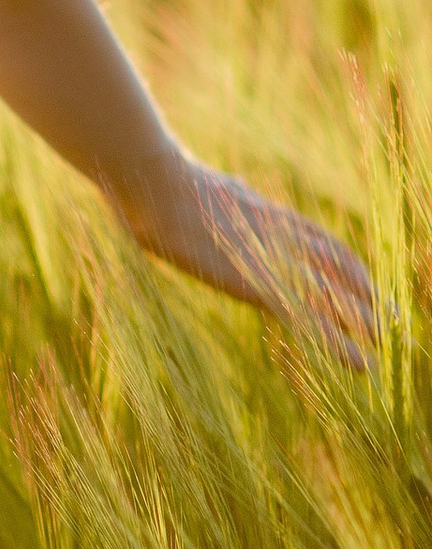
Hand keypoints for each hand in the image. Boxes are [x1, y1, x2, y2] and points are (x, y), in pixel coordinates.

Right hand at [104, 146, 376, 362]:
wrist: (155, 185)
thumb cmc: (165, 185)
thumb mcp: (208, 189)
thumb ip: (229, 194)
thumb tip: (230, 185)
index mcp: (271, 217)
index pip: (325, 244)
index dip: (349, 267)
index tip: (366, 284)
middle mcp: (283, 238)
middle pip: (339, 270)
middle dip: (367, 296)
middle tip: (392, 320)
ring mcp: (274, 261)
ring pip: (334, 296)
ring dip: (363, 322)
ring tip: (386, 343)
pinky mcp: (260, 284)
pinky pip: (311, 320)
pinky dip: (339, 344)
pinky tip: (359, 363)